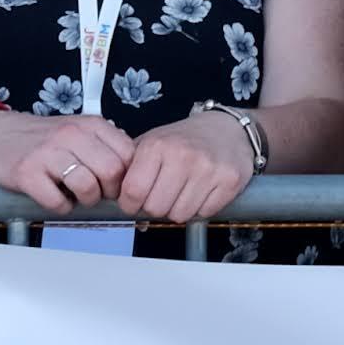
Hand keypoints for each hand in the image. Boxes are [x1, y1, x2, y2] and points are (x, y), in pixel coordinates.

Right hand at [0, 110, 134, 214]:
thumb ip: (106, 146)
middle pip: (112, 172)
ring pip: (87, 187)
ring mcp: (48, 153)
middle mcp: (71, 134)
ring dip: (86, 201)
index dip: (127, 177)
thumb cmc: (44, 139)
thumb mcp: (80, 131)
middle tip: (97, 193)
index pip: (128, 154)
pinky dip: (60, 207)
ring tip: (75, 195)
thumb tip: (134, 172)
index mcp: (90, 124)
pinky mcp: (27, 173)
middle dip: (109, 192)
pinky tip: (55, 197)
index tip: (116, 184)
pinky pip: (57, 202)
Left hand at [109, 114, 262, 226]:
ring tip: (183, 191)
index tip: (134, 202)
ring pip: (180, 215)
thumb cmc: (185, 140)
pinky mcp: (229, 181)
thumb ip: (131, 169)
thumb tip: (115, 201)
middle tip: (163, 195)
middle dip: (156, 207)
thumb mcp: (152, 143)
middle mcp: (183, 155)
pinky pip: (204, 213)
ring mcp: (208, 169)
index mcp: (157, 146)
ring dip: (178, 209)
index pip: (133, 192)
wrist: (227, 129)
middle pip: (156, 208)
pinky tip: (202, 192)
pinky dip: (200, 209)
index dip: (130, 204)